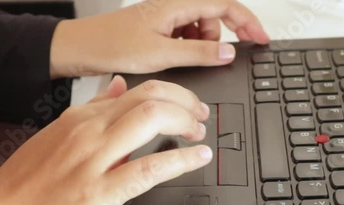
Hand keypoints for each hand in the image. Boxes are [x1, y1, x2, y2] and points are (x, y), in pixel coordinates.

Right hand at [0, 77, 212, 204]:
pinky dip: (180, 160)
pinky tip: (196, 159)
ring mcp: (92, 160)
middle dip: (184, 102)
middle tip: (198, 116)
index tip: (183, 104)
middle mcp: (87, 131)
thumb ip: (91, 111)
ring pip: (150, 119)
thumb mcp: (56, 135)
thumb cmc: (22, 184)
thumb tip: (118, 87)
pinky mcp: (97, 193)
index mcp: (79, 118)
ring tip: (198, 134)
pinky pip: (148, 169)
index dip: (170, 94)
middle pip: (149, 97)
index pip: (136, 89)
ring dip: (184, 122)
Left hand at [49, 0, 268, 77]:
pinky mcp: (158, 31)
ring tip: (174, 60)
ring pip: (198, 32)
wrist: (82, 49)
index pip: (226, 6)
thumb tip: (229, 52)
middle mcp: (173, 8)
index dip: (248, 22)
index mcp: (177, 5)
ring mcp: (165, 19)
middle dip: (215, 41)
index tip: (262, 39)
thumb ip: (199, 52)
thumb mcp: (161, 53)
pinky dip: (184, 50)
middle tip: (202, 59)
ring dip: (197, 48)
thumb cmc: (112, 45)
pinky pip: (183, 39)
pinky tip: (167, 59)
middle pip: (213, 20)